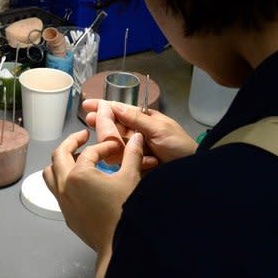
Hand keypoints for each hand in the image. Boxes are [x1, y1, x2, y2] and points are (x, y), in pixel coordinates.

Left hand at [43, 129, 144, 253]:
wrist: (117, 245)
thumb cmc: (124, 213)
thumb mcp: (131, 179)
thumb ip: (132, 155)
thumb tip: (137, 138)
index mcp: (79, 175)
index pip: (90, 152)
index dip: (104, 146)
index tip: (117, 148)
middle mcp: (64, 186)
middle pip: (59, 155)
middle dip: (72, 143)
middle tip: (83, 136)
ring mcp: (62, 200)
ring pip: (50, 173)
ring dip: (61, 161)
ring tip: (76, 158)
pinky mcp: (65, 213)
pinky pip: (56, 190)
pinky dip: (62, 179)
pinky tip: (78, 181)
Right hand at [82, 99, 196, 165]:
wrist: (191, 172)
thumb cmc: (180, 146)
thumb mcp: (160, 129)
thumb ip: (136, 119)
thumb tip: (115, 106)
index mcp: (143, 120)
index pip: (119, 110)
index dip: (103, 107)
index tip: (87, 105)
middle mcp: (135, 134)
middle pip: (112, 128)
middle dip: (105, 128)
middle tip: (97, 128)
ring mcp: (133, 149)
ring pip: (114, 145)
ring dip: (125, 148)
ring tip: (149, 156)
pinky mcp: (133, 164)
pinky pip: (122, 161)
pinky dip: (133, 161)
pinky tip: (151, 164)